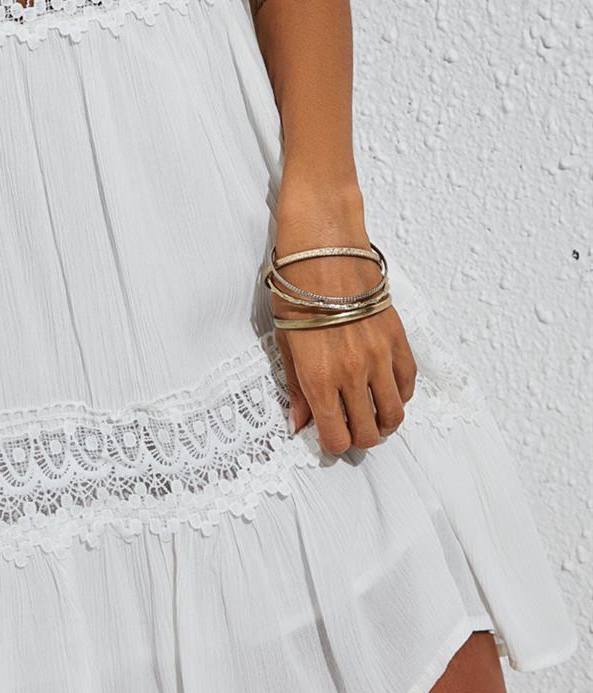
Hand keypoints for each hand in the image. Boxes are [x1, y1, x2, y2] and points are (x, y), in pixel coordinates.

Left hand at [271, 247, 417, 454]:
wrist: (324, 249)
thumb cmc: (296, 290)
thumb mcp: (284, 340)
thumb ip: (294, 387)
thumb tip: (298, 423)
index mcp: (319, 378)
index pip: (336, 437)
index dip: (332, 443)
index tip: (328, 435)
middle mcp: (353, 373)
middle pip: (368, 432)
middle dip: (358, 438)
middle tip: (349, 428)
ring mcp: (379, 357)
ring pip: (395, 414)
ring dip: (383, 422)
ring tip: (371, 415)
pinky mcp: (398, 339)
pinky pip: (408, 382)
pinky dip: (400, 394)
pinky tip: (385, 388)